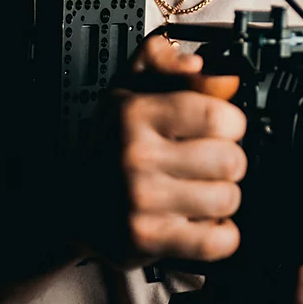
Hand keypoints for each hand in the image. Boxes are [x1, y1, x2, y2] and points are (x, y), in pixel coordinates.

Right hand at [86, 34, 246, 267]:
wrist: (71, 202)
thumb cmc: (110, 143)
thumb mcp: (129, 88)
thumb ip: (164, 62)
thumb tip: (197, 63)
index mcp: (135, 113)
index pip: (217, 115)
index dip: (231, 121)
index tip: (222, 126)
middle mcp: (137, 156)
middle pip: (231, 159)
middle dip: (229, 159)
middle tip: (208, 158)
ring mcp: (142, 201)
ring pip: (228, 199)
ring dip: (222, 195)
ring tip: (199, 187)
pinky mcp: (149, 240)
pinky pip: (219, 240)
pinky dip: (220, 232)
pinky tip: (199, 217)